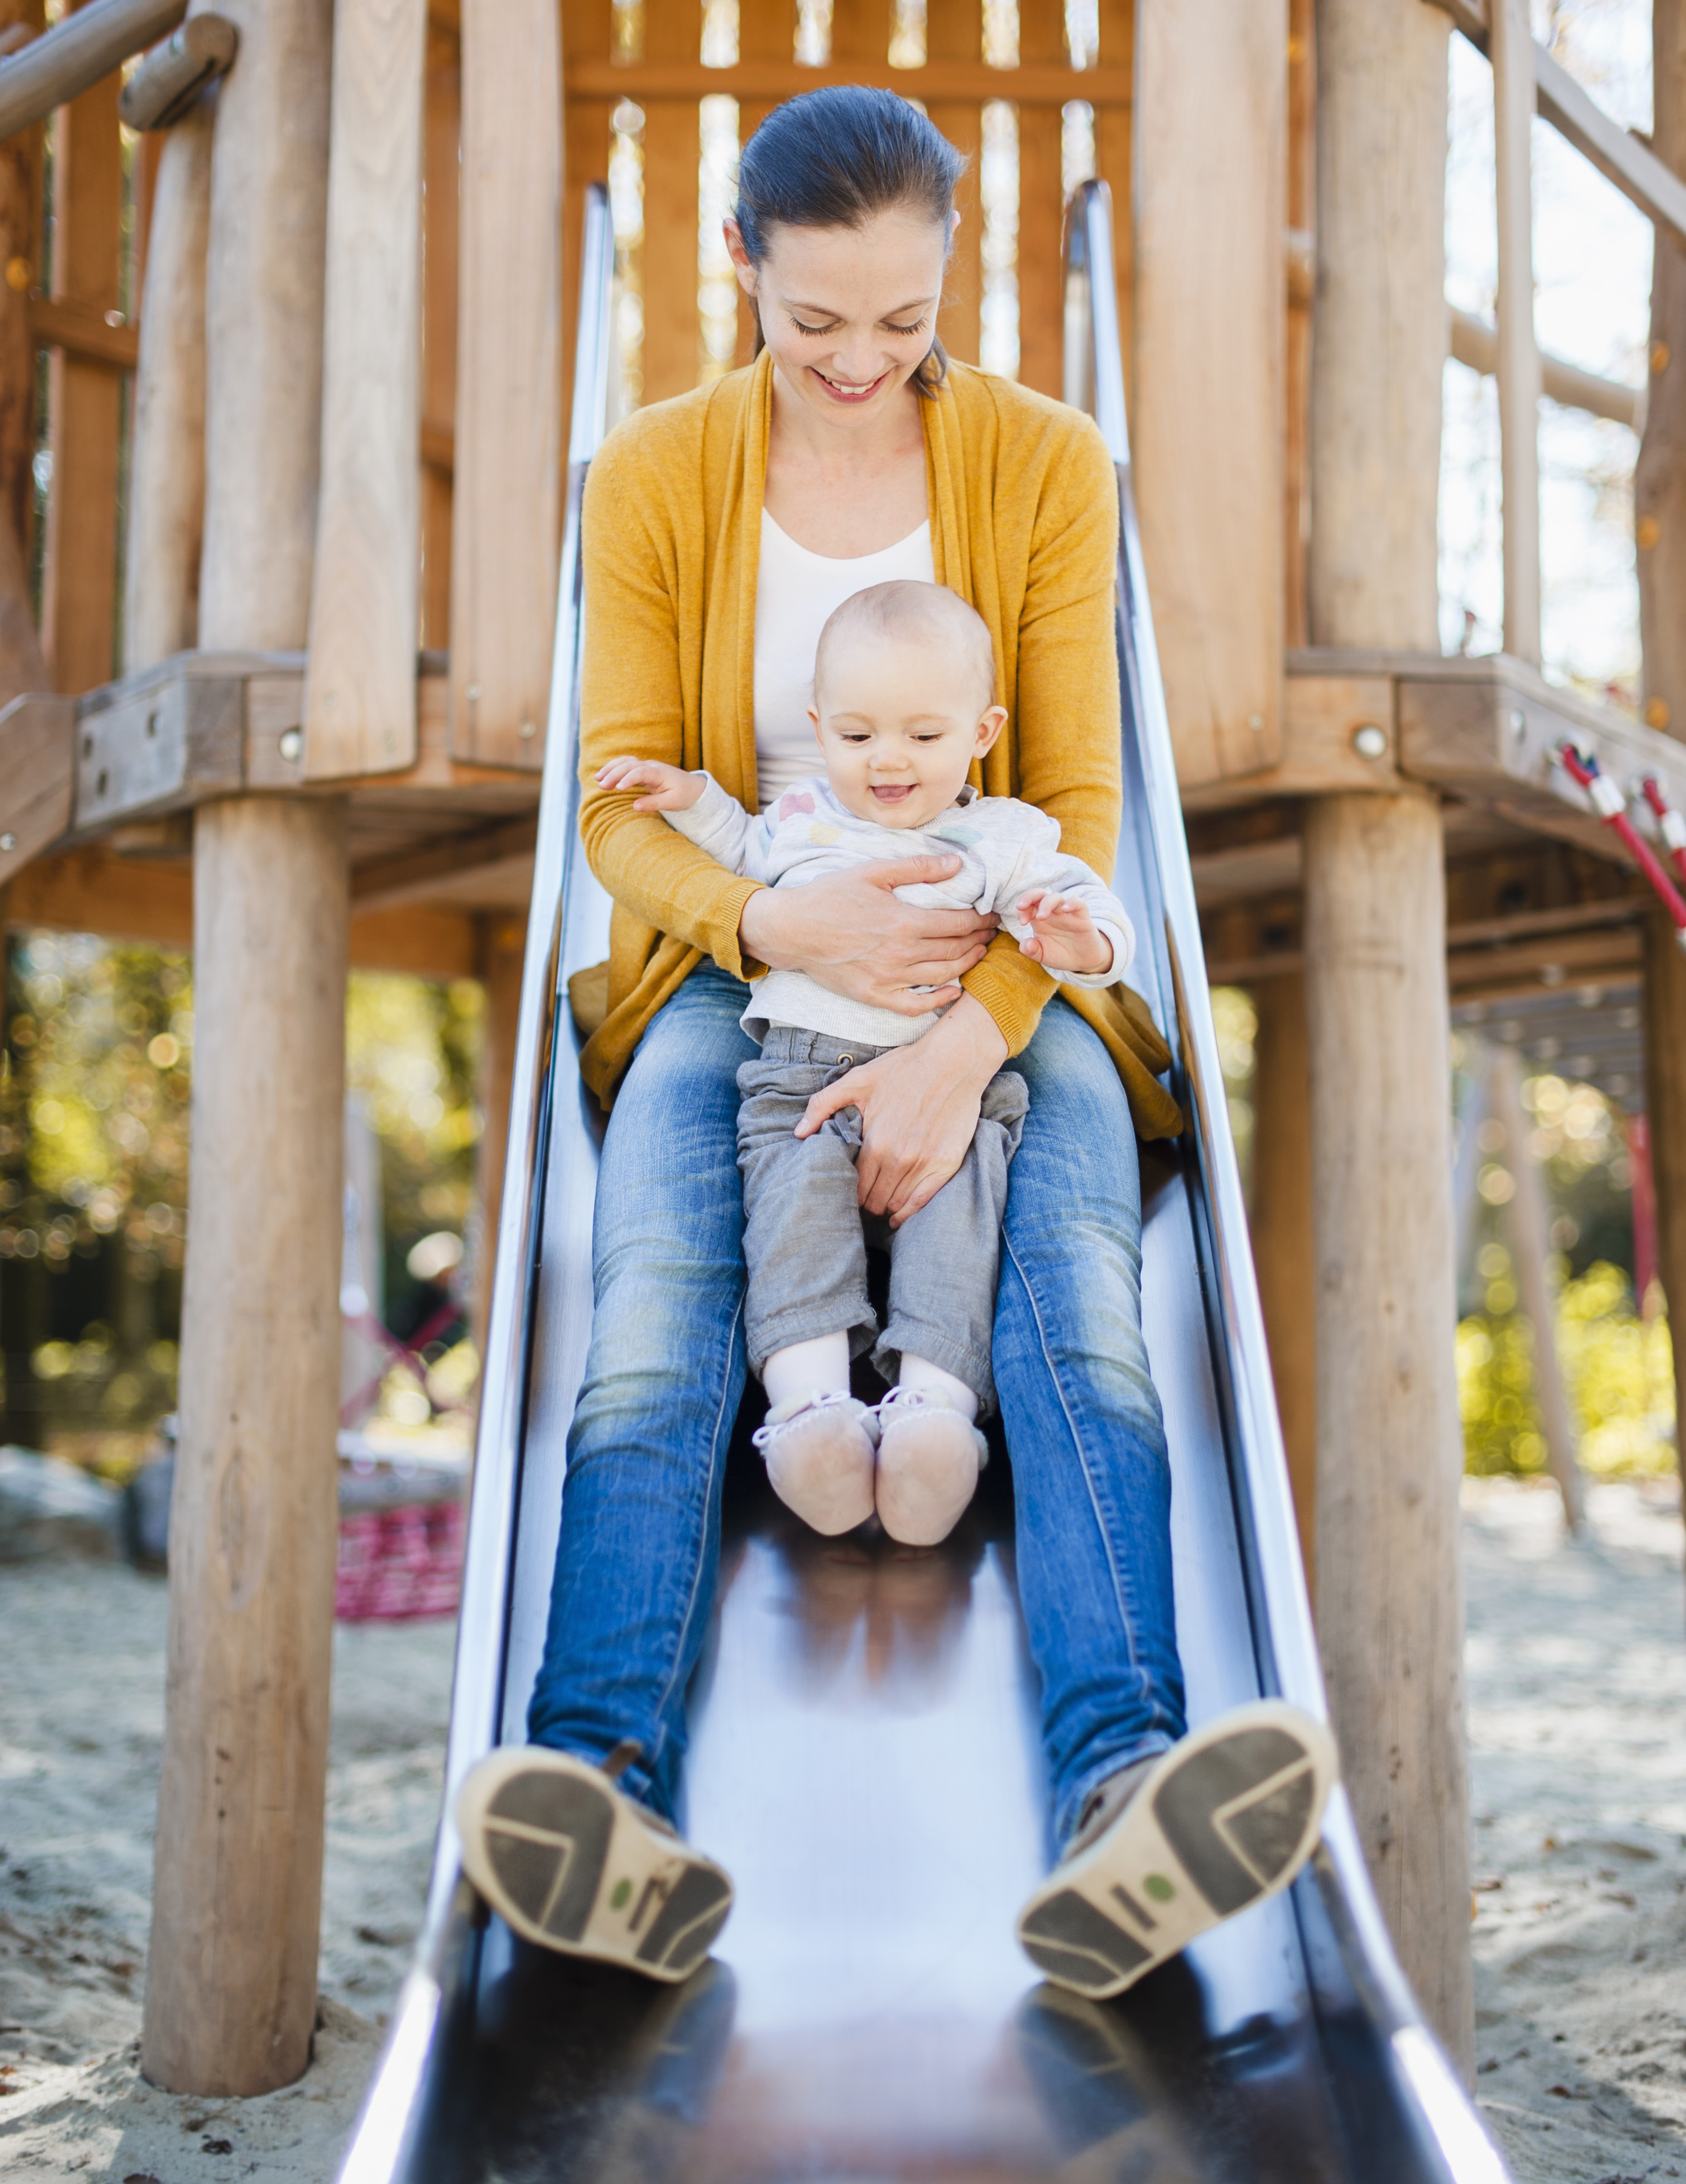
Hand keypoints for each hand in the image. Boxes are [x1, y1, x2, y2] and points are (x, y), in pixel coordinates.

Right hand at [596, 755, 705, 812]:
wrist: (693, 787)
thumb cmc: (684, 795)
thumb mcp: (672, 802)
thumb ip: (653, 803)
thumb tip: (635, 806)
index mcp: (659, 773)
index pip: (640, 772)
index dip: (628, 779)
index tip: (618, 789)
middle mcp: (651, 766)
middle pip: (629, 765)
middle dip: (614, 774)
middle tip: (601, 786)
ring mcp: (646, 766)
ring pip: (626, 762)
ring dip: (611, 768)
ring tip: (597, 779)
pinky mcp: (643, 769)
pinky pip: (626, 764)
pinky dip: (614, 767)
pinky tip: (603, 775)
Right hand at [738, 857, 997, 1015]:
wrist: (792, 930)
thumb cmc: (829, 897)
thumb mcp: (872, 872)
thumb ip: (917, 868)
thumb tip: (957, 864)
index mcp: (903, 922)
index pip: (958, 924)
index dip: (980, 919)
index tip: (991, 913)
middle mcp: (900, 954)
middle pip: (955, 950)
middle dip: (978, 939)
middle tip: (989, 931)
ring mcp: (888, 979)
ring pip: (942, 976)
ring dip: (967, 964)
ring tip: (978, 952)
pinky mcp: (875, 995)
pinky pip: (916, 1005)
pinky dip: (939, 1000)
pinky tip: (954, 991)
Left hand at [793, 994, 1008, 1225]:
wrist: (954, 1060)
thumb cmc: (905, 1068)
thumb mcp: (858, 1080)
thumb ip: (823, 1105)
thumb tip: (798, 1133)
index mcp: (875, 1142)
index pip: (854, 1185)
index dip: (847, 1192)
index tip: (845, 1191)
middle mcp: (898, 1158)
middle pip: (873, 1200)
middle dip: (864, 1203)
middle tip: (860, 1200)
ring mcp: (923, 1164)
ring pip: (895, 1204)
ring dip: (884, 1208)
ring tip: (877, 1205)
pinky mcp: (945, 1164)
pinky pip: (921, 1202)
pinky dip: (907, 1214)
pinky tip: (898, 1216)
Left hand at [1015, 889, 1111, 974]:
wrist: (1082, 961)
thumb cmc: (1060, 954)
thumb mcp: (1043, 956)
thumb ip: (1032, 951)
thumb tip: (1025, 944)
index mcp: (1039, 920)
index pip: (1028, 905)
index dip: (1022, 909)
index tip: (1022, 922)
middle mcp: (1052, 913)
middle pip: (1039, 895)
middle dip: (1028, 896)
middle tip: (1020, 907)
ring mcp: (1067, 914)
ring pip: (1056, 897)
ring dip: (1046, 903)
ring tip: (1041, 917)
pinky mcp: (1082, 918)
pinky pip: (1079, 903)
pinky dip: (1072, 903)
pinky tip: (1065, 909)